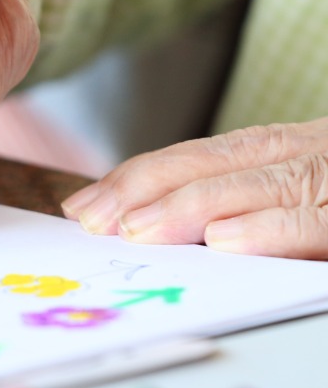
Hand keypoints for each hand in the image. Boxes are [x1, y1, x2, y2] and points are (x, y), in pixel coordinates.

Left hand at [62, 119, 327, 258]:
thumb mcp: (306, 199)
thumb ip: (245, 201)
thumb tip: (154, 228)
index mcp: (296, 149)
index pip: (205, 157)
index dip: (140, 177)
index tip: (83, 204)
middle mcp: (314, 154)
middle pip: (220, 163)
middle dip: (145, 189)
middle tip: (91, 219)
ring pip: (262, 184)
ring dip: (190, 205)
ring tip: (135, 228)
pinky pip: (316, 220)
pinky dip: (269, 228)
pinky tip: (223, 238)